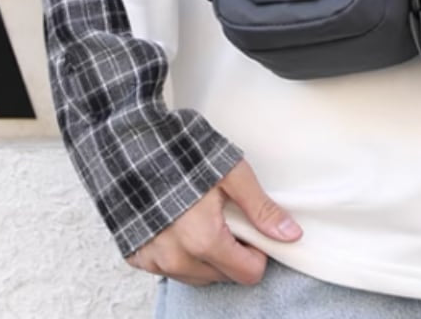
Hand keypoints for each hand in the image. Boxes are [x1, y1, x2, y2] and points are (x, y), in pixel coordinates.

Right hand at [126, 159, 301, 286]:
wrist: (129, 144)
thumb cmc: (183, 153)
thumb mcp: (232, 173)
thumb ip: (261, 209)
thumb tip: (290, 234)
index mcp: (204, 241)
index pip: (248, 274)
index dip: (258, 251)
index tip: (250, 227)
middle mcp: (177, 260)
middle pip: (225, 276)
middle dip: (233, 252)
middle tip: (226, 216)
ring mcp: (154, 261)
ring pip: (198, 276)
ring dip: (208, 255)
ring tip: (201, 216)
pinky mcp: (137, 257)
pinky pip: (171, 269)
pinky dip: (181, 253)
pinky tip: (178, 222)